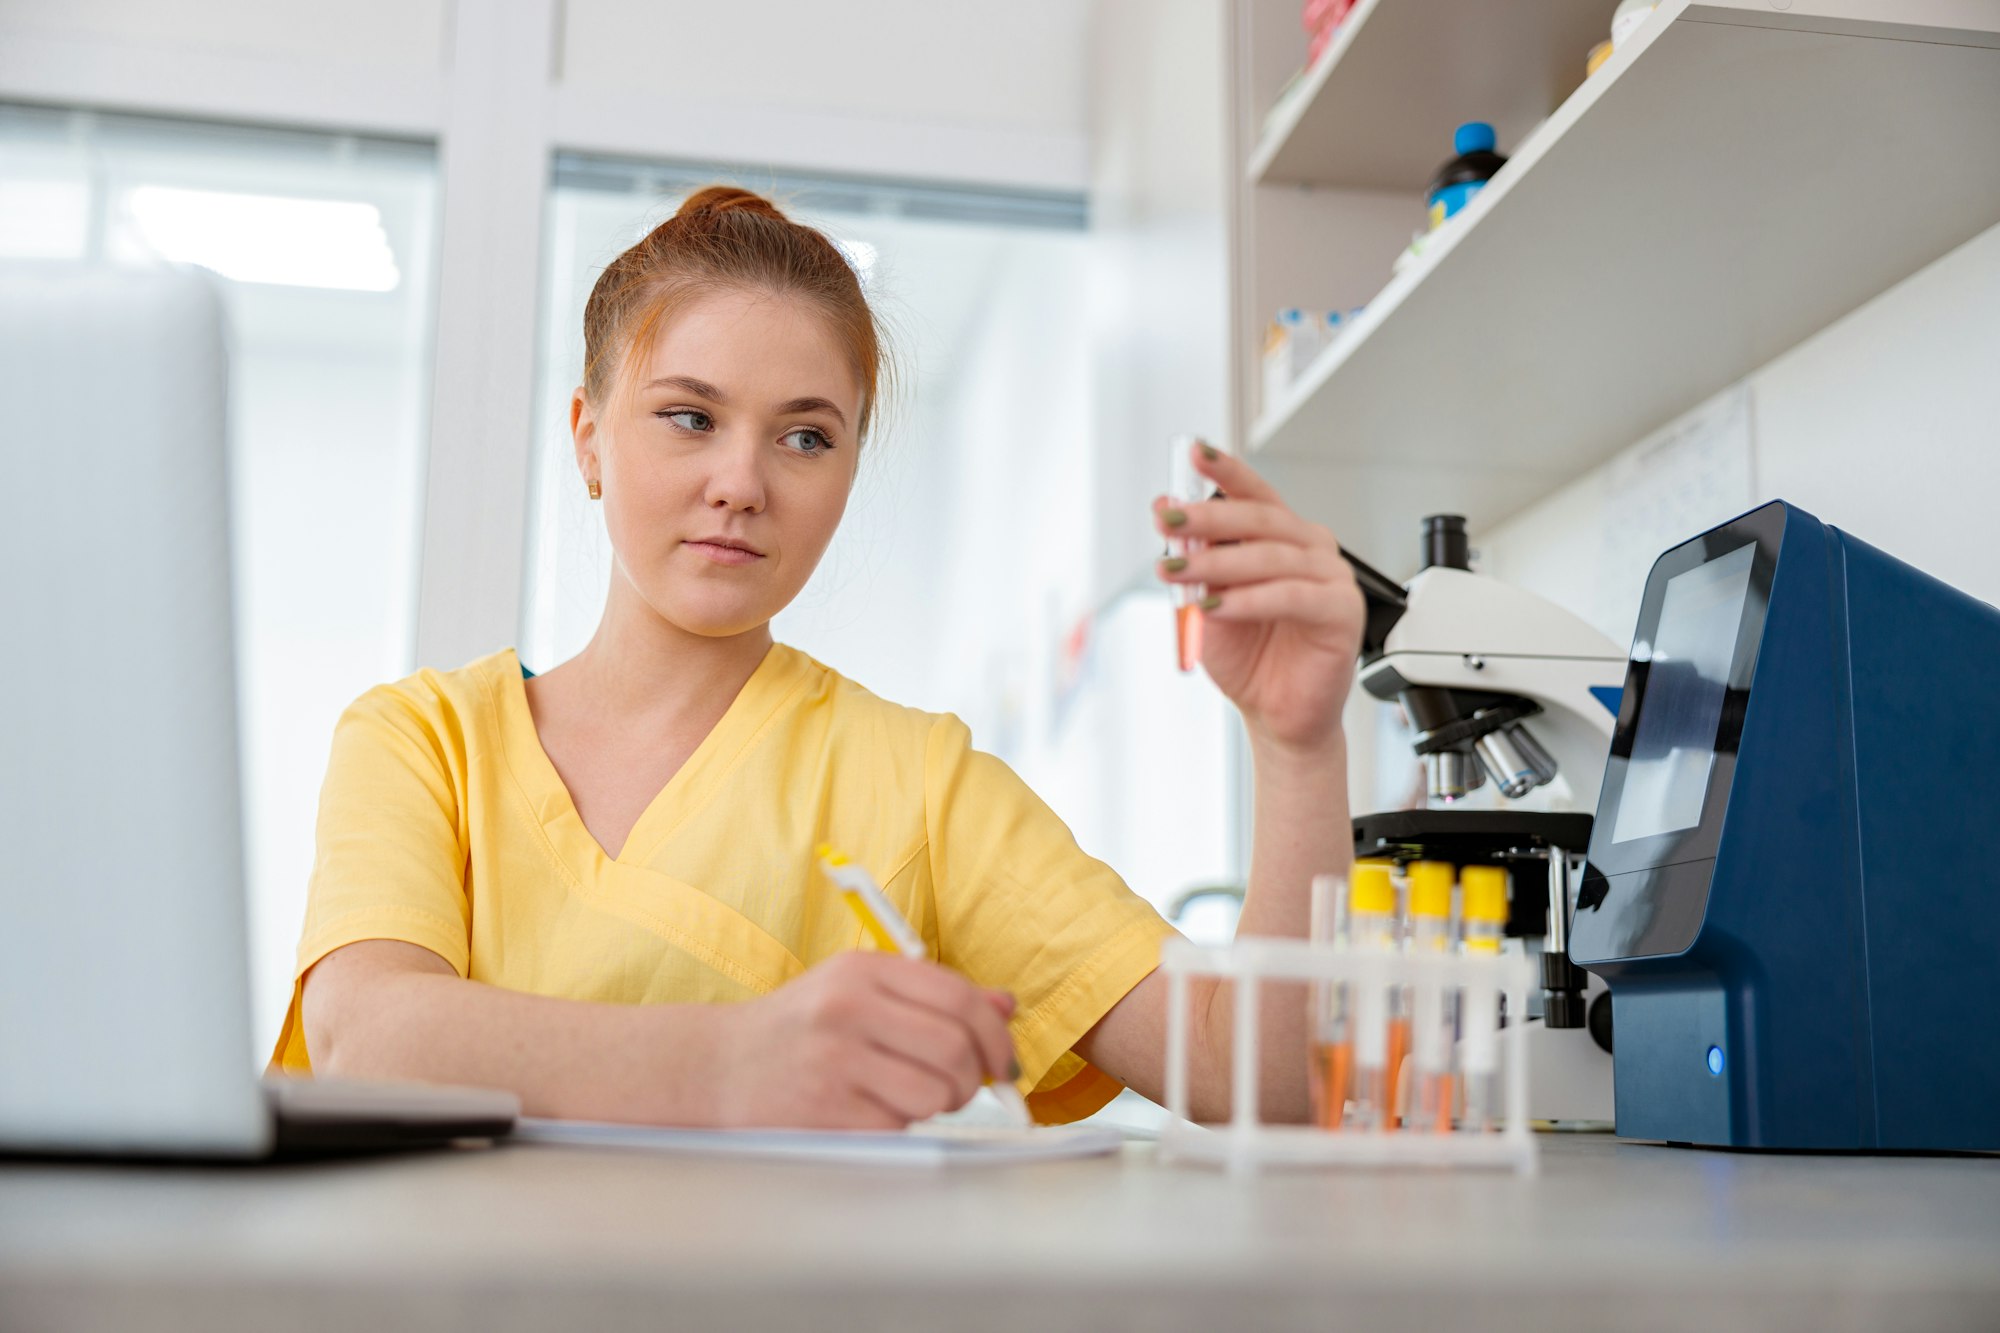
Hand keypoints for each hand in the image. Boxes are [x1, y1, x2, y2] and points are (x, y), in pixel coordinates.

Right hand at [714, 952, 1018, 1128]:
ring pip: (934, 1093)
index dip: (995, 1035)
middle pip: (955, 1048)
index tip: (1002, 1060)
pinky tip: (870, 1111)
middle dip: (972, 1078)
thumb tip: (1005, 1005)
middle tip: (960, 1087)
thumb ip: (931, 995)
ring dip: (937, 1105)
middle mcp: (848, 1008)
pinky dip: (897, 1126)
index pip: (959, 998)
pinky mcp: (824, 1110)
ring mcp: (834, 1059)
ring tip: (909, 1097)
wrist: (717, 1065)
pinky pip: (897, 1126)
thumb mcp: (859, 990)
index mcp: (863, 970)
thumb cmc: (800, 1027)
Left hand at [1154, 441, 1365, 751]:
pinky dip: (1248, 600)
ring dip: (1217, 563)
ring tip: (1178, 573)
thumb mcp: (1207, 601)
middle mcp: (1310, 550)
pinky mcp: (1342, 612)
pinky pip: (1290, 597)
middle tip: (1168, 521)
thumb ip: (1194, 560)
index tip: (1192, 453)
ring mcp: (1331, 579)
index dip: (1225, 470)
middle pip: (1259, 520)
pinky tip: (1218, 606)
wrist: (1274, 713)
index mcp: (1283, 538)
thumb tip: (1167, 513)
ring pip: (1271, 557)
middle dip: (1207, 518)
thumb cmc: (1250, 658)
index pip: (1253, 494)